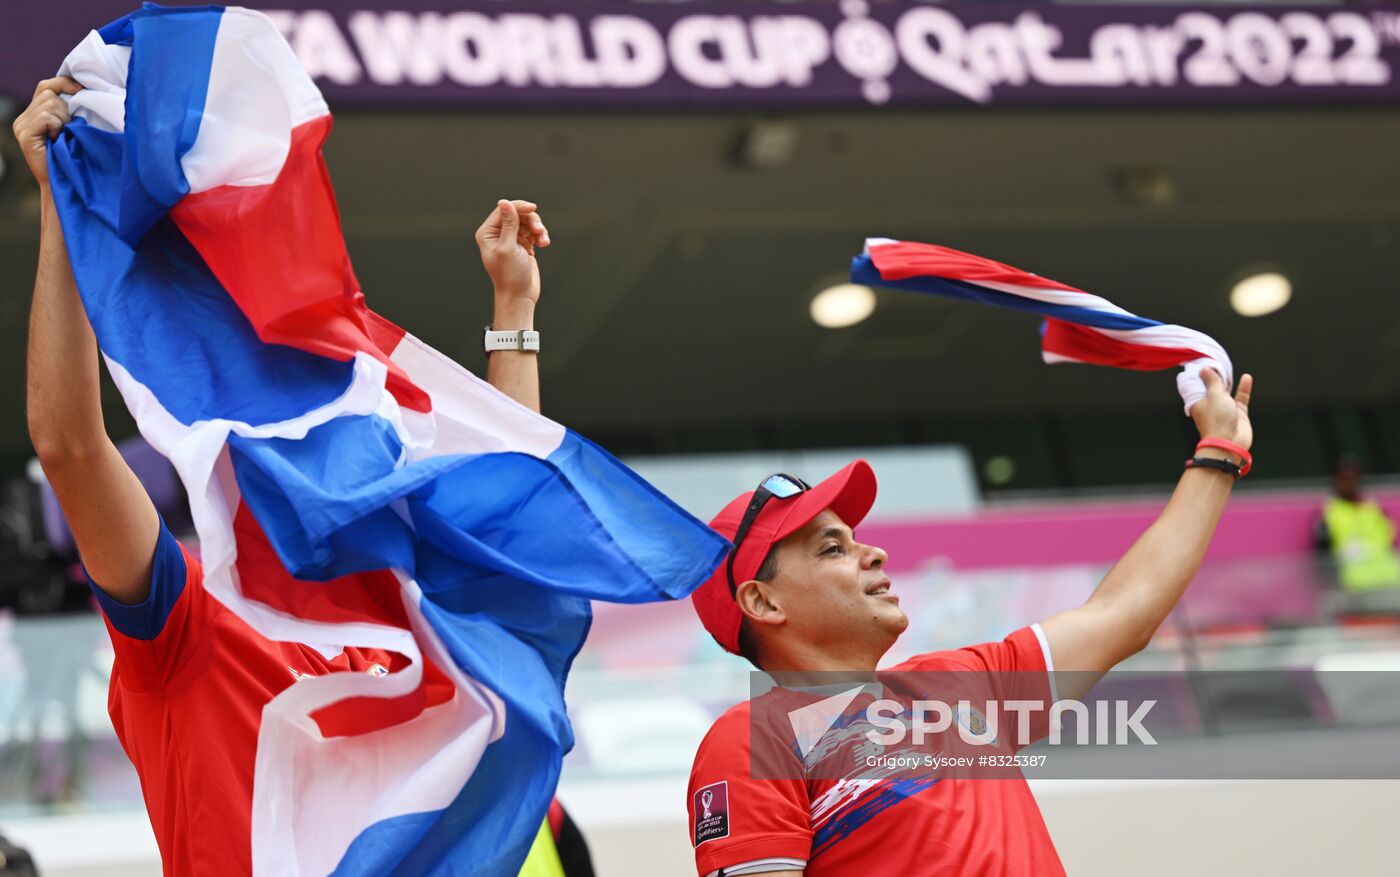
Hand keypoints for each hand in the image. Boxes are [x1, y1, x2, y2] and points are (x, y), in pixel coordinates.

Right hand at [11, 77, 82, 187]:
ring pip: (50, 103)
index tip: (82, 87)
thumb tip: (80, 89)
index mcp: (32, 115)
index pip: (45, 86)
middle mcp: (23, 119)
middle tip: (68, 129)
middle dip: (66, 109)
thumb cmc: (73, 158)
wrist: (64, 184)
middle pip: (49, 93)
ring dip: (64, 119)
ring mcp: (21, 126)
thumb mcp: (71, 129)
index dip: (64, 83)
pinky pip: (47, 116)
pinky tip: (57, 139)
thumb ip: (67, 111)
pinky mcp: (24, 135)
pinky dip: (57, 126)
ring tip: (62, 136)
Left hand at [474, 199, 549, 316]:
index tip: (533, 209)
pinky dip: (540, 236)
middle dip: (531, 220)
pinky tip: (544, 244)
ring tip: (543, 240)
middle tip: (539, 230)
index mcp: (487, 233)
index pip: (504, 210)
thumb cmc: (510, 276)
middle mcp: (498, 234)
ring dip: (538, 228)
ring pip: (528, 222)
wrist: (519, 296)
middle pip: (518, 214)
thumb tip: (505, 202)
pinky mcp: (523, 245)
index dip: (519, 206)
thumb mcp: (508, 247)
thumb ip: (508, 224)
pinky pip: (534, 232)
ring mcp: (511, 239)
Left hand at [1190, 369, 1253, 452]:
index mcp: (1198, 402)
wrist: (1230, 442)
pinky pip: (1241, 398)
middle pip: (1212, 388)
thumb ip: (1212, 381)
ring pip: (1227, 392)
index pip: (1197, 386)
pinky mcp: (1238, 414)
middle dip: (1214, 377)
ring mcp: (1225, 409)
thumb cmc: (1217, 420)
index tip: (1201, 364)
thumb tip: (1204, 369)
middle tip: (1217, 363)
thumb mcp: (1214, 395)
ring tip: (1229, 369)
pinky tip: (1246, 378)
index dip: (1199, 375)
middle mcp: (1210, 405)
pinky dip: (1243, 388)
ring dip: (1228, 382)